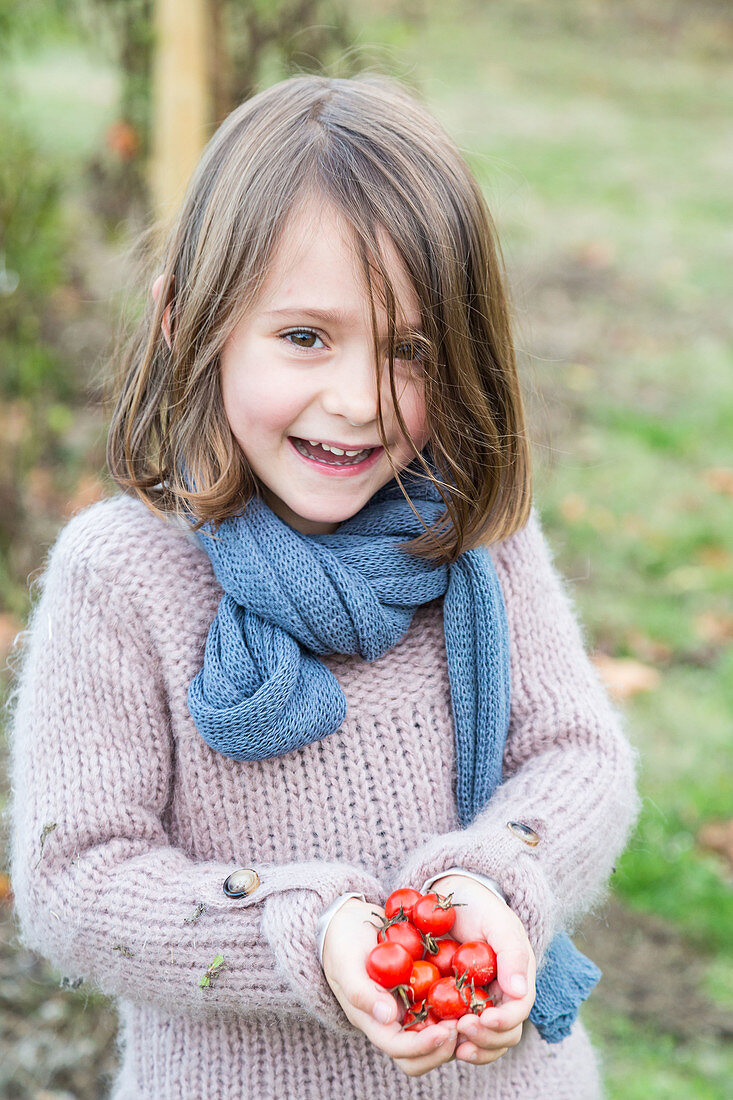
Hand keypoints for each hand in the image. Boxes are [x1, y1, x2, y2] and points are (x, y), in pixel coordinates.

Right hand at [322, 897, 458, 1076]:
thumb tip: (387, 1017)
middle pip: (421, 1055)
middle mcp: (394, 1022)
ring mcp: (409, 1007)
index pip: (401, 1049)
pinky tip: (472, 991)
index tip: (446, 1031)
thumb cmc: (343, 943)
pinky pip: (442, 1007)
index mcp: (374, 1022)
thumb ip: (362, 992)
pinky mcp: (421, 990)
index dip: (424, 1046)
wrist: (348, 922)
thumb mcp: (347, 963)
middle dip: (444, 1047)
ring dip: (454, 1031)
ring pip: (435, 1034)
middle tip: (463, 1025)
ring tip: (472, 1013)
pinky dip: (457, 1006)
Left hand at [429, 874, 535, 1065]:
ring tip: (452, 1040)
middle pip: (504, 1035)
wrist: (451, 898)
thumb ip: (512, 952)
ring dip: (472, 1046)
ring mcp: (478, 1007)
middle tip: (463, 1026)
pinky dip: (450, 1041)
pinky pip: (456, 1034)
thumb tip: (519, 991)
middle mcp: (500, 1000)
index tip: (484, 1019)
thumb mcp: (498, 921)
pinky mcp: (454, 1008)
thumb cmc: (479, 907)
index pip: (518, 1012)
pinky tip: (436, 1037)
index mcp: (516, 981)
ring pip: (485, 1042)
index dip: (504, 1021)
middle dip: (487, 1038)